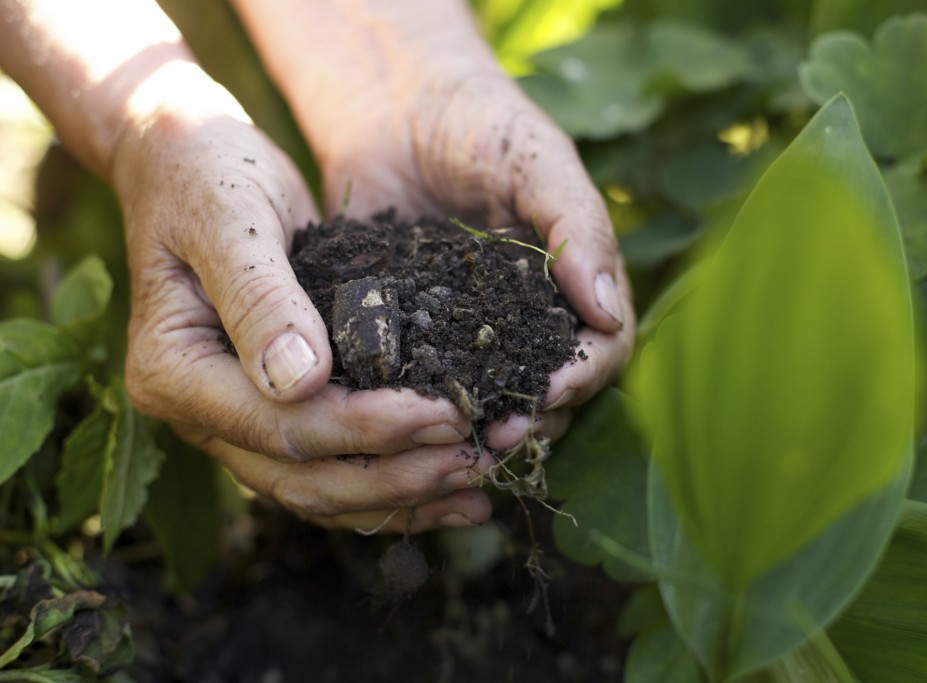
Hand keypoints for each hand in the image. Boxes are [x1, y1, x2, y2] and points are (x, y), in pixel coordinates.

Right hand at [110, 65, 511, 532]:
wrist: (188, 160)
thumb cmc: (206, 174)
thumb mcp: (232, 218)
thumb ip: (261, 298)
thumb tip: (301, 381)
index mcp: (173, 371)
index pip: (279, 425)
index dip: (366, 428)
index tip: (446, 415)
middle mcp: (198, 412)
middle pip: (301, 477)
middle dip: (395, 476)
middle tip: (476, 461)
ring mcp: (232, 420)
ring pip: (318, 490)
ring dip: (400, 496)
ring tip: (476, 489)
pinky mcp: (272, 411)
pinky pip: (329, 466)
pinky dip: (388, 484)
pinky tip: (448, 487)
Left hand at [233, 0, 635, 434]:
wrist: (393, 106)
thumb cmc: (481, 122)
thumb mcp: (538, 162)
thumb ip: (577, 227)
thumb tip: (607, 312)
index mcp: (573, 286)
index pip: (602, 349)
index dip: (584, 376)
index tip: (550, 390)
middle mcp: (528, 319)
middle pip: (550, 389)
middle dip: (531, 417)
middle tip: (495, 436)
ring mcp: (470, 332)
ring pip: (490, 398)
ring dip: (478, 426)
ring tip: (453, 442)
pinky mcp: (412, 333)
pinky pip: (423, 379)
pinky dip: (418, 404)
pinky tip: (399, 418)